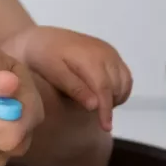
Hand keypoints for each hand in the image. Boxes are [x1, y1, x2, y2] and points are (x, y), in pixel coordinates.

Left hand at [5, 26, 132, 130]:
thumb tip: (95, 106)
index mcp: (91, 57)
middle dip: (109, 104)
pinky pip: (124, 75)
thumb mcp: (53, 73)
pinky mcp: (111, 53)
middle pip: (117, 86)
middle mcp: (106, 53)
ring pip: (124, 82)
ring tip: (97, 105)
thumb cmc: (42, 57)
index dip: (106, 110)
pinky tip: (103, 95)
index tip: (105, 127)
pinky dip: (119, 88)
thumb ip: (74, 88)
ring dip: (116, 97)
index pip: (104, 88)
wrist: (41, 38)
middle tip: (93, 115)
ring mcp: (110, 52)